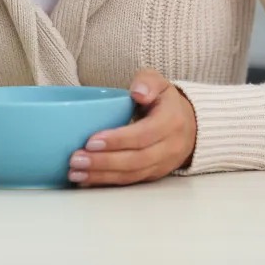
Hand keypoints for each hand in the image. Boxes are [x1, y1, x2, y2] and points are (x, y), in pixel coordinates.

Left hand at [68, 69, 196, 187]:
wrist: (189, 125)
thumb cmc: (165, 101)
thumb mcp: (159, 83)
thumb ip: (147, 81)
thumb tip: (137, 93)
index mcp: (171, 122)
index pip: (143, 135)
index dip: (117, 140)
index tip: (91, 141)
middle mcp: (169, 147)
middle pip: (135, 160)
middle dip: (104, 162)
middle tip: (76, 159)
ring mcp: (163, 164)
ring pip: (131, 174)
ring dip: (101, 176)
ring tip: (75, 172)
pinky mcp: (154, 175)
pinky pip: (130, 182)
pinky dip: (107, 183)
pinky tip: (86, 180)